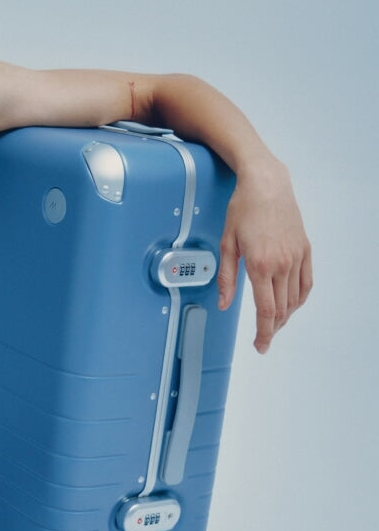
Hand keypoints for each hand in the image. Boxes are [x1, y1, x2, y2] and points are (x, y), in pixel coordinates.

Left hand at [218, 158, 312, 352]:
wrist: (266, 184)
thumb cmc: (243, 209)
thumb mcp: (226, 243)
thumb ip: (226, 277)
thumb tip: (223, 303)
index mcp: (260, 265)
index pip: (265, 310)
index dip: (264, 332)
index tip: (261, 345)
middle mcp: (282, 264)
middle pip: (281, 309)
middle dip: (273, 328)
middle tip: (264, 338)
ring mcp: (296, 257)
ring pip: (295, 299)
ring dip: (285, 316)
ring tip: (274, 323)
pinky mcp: (304, 250)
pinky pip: (306, 283)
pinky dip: (300, 298)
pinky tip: (292, 303)